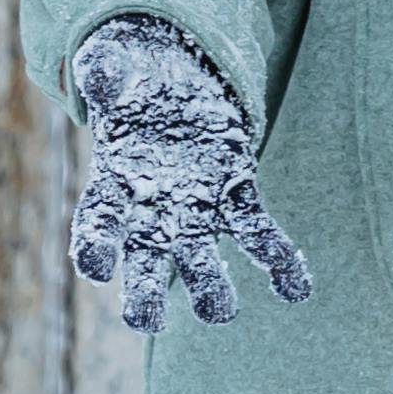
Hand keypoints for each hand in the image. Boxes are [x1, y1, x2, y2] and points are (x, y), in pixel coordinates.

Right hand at [65, 13, 310, 333]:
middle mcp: (151, 212)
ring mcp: (195, 210)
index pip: (96, 225)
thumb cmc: (131, 85)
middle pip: (145, 260)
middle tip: (147, 324)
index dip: (94, 247)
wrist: (172, 89)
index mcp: (112, 186)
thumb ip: (105, 73)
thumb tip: (96, 69)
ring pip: (200, 259)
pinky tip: (297, 290)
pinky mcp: (237, 197)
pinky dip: (278, 261)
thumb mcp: (115, 71)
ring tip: (223, 312)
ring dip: (211, 288)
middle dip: (144, 294)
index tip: (95, 268)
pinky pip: (258, 233)